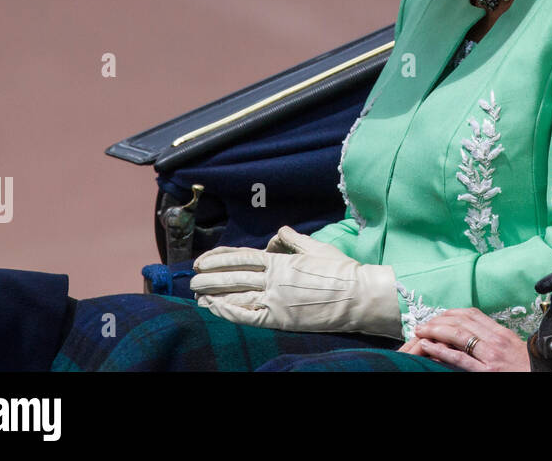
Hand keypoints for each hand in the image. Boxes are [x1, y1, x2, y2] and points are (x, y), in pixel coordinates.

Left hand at [190, 226, 401, 337]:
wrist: (358, 296)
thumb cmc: (341, 270)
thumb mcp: (317, 247)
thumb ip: (293, 239)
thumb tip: (279, 232)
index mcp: (281, 261)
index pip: (242, 257)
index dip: (219, 258)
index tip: (203, 260)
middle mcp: (274, 280)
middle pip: (233, 276)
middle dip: (209, 277)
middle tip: (192, 278)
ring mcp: (276, 301)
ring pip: (237, 296)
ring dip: (214, 295)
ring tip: (197, 295)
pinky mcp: (281, 320)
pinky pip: (248, 316)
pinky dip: (229, 312)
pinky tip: (215, 309)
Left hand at [408, 308, 530, 371]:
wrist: (540, 375)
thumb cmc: (526, 366)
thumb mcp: (512, 346)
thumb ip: (494, 338)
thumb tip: (473, 334)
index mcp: (501, 332)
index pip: (472, 314)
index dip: (452, 312)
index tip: (440, 315)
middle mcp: (495, 340)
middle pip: (462, 321)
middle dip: (439, 320)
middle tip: (425, 323)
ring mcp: (490, 355)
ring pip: (458, 335)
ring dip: (435, 331)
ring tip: (421, 331)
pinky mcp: (486, 371)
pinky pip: (459, 358)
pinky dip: (441, 351)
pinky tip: (429, 347)